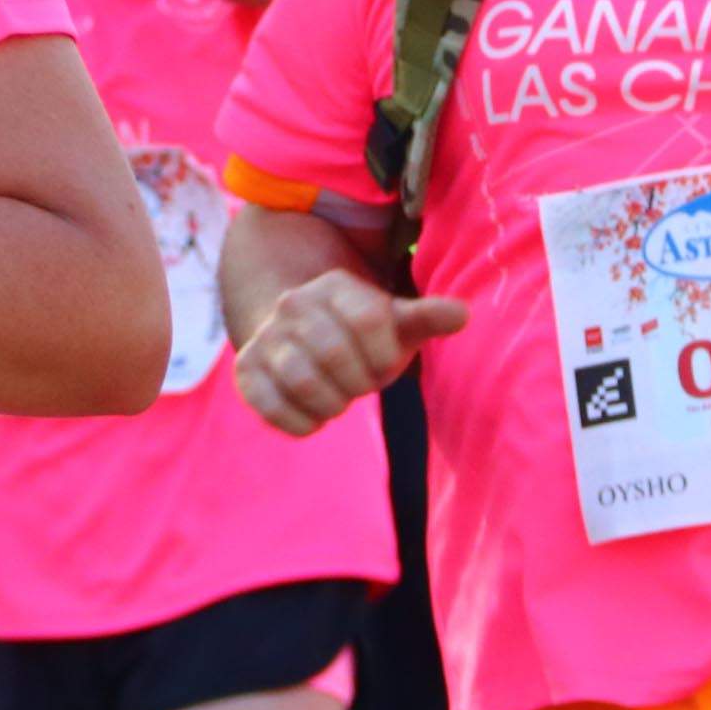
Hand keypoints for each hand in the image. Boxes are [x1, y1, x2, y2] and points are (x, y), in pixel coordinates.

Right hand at [233, 272, 468, 433]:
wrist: (297, 337)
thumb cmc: (360, 337)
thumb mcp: (394, 323)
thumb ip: (426, 318)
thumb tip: (464, 314)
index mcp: (335, 286)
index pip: (368, 318)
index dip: (384, 354)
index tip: (386, 365)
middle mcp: (293, 305)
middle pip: (334, 352)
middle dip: (359, 381)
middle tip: (361, 385)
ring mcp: (266, 338)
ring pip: (302, 381)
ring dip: (333, 403)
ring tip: (339, 398)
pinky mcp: (246, 371)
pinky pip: (273, 407)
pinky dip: (303, 423)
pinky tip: (316, 415)